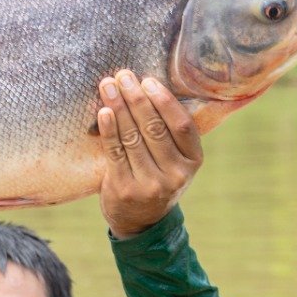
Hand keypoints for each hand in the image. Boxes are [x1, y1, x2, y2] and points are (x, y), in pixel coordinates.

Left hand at [96, 71, 202, 238]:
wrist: (141, 221)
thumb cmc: (157, 177)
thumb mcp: (174, 159)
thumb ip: (168, 132)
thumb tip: (145, 87)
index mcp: (193, 160)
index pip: (181, 125)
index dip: (163, 101)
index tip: (147, 81)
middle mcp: (176, 173)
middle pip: (154, 128)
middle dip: (136, 98)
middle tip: (123, 76)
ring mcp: (150, 183)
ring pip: (132, 138)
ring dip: (119, 108)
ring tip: (108, 86)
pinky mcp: (125, 188)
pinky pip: (115, 152)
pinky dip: (108, 130)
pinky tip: (104, 112)